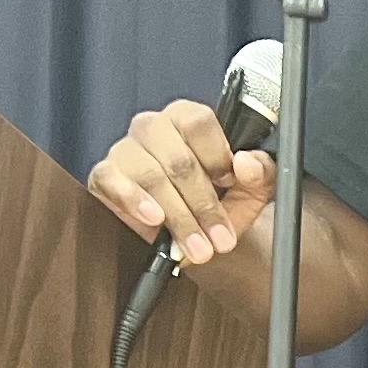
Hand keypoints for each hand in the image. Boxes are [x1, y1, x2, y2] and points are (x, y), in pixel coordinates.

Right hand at [89, 98, 276, 267]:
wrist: (201, 238)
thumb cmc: (223, 204)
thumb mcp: (253, 190)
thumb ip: (261, 172)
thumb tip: (247, 163)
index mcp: (188, 119)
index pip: (198, 122)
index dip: (216, 155)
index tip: (229, 183)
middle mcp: (154, 128)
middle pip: (177, 158)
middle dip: (203, 204)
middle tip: (220, 238)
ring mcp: (127, 150)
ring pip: (150, 175)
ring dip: (179, 217)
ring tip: (197, 247)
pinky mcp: (106, 175)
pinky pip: (111, 180)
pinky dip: (133, 201)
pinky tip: (154, 218)